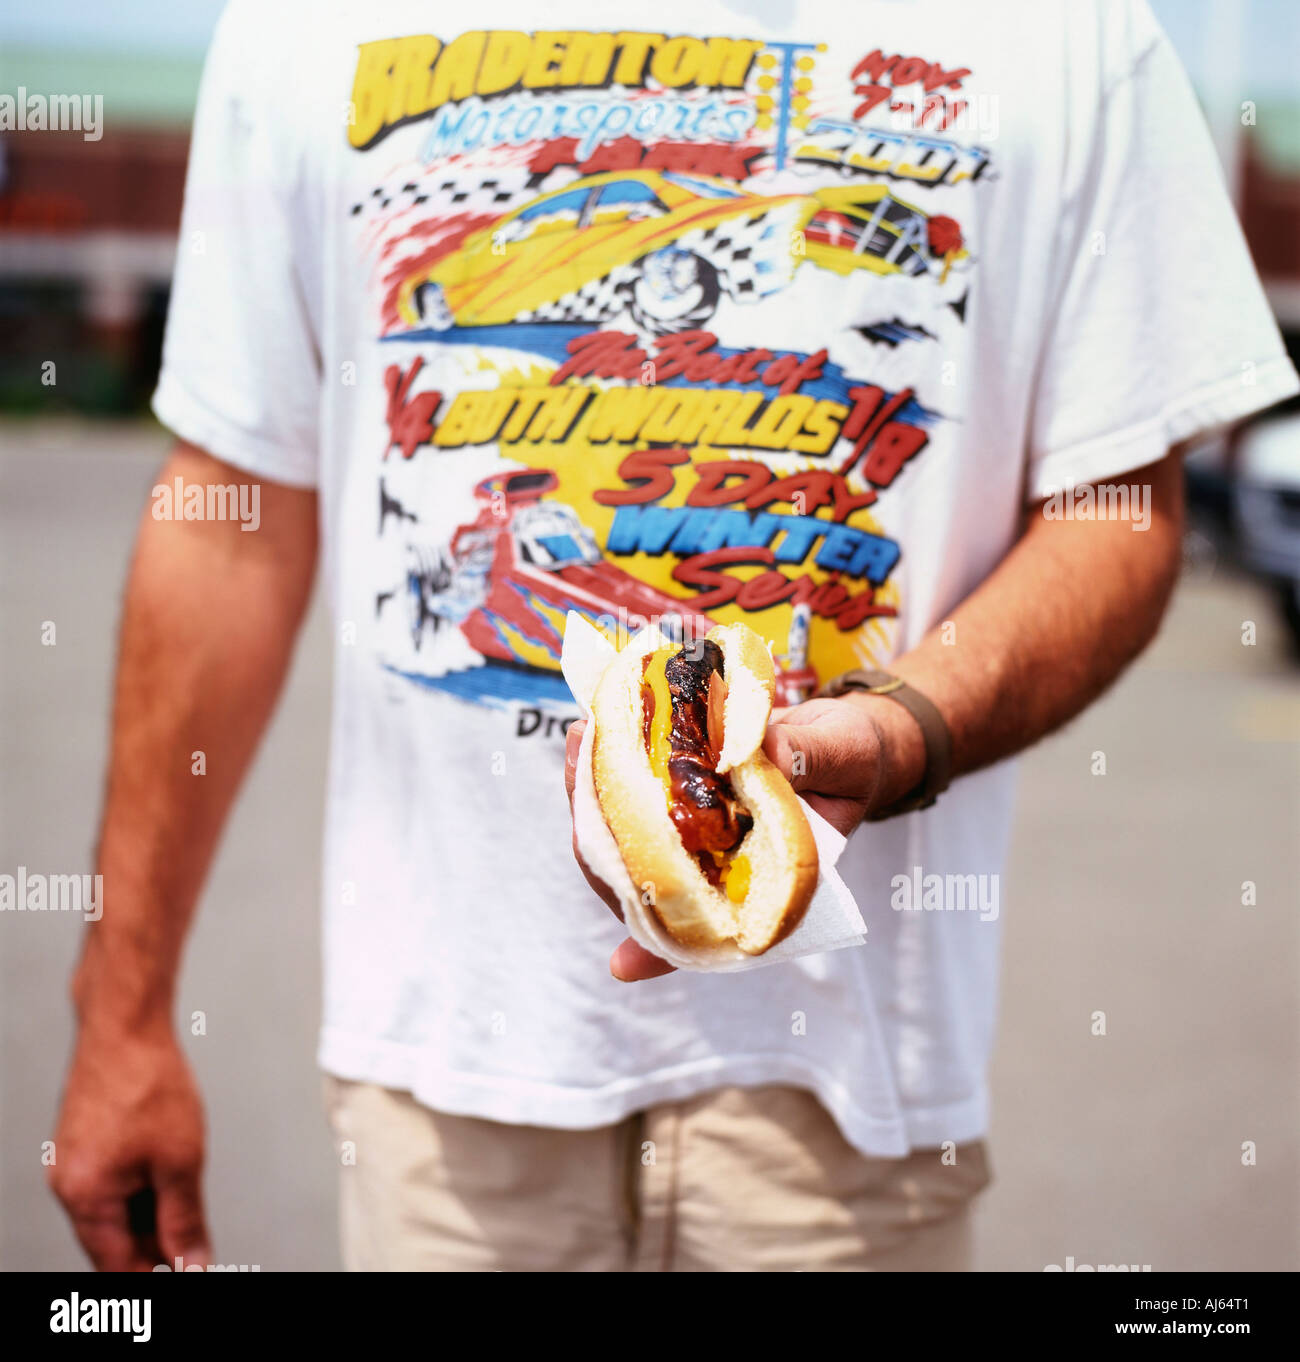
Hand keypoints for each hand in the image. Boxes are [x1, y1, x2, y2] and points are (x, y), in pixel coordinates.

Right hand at [49, 1019, 210, 1270]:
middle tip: (193, 1251)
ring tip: (187, 1209)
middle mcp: (69, 1183)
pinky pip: (111, 1181)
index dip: (153, 1277)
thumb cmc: (149, 1082)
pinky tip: (168, 1178)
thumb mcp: (181, 1161)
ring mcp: (73, 1161)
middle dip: (154, 1247)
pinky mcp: (84, 1141)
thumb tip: (191, 1265)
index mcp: (84, 1198)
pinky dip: (140, 1188)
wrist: (127, 1026)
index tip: (185, 1277)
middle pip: (113, 1240)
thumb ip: (185, 1220)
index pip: (118, 1265)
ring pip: (115, 1209)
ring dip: (150, 1216)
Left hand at [564, 694, 922, 980]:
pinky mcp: (677, 797)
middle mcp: (716, 869)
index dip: (660, 951)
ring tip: (581, 737)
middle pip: (643, 879)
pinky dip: (607, 765)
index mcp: (759, 883)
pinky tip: (592, 729)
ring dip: (593, 792)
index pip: (705, 928)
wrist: (845, 737)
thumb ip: (805, 757)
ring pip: (623, 838)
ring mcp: (691, 836)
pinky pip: (629, 794)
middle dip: (603, 835)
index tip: (623, 966)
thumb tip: (755, 751)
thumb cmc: (851, 759)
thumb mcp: (844, 756)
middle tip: (583, 772)